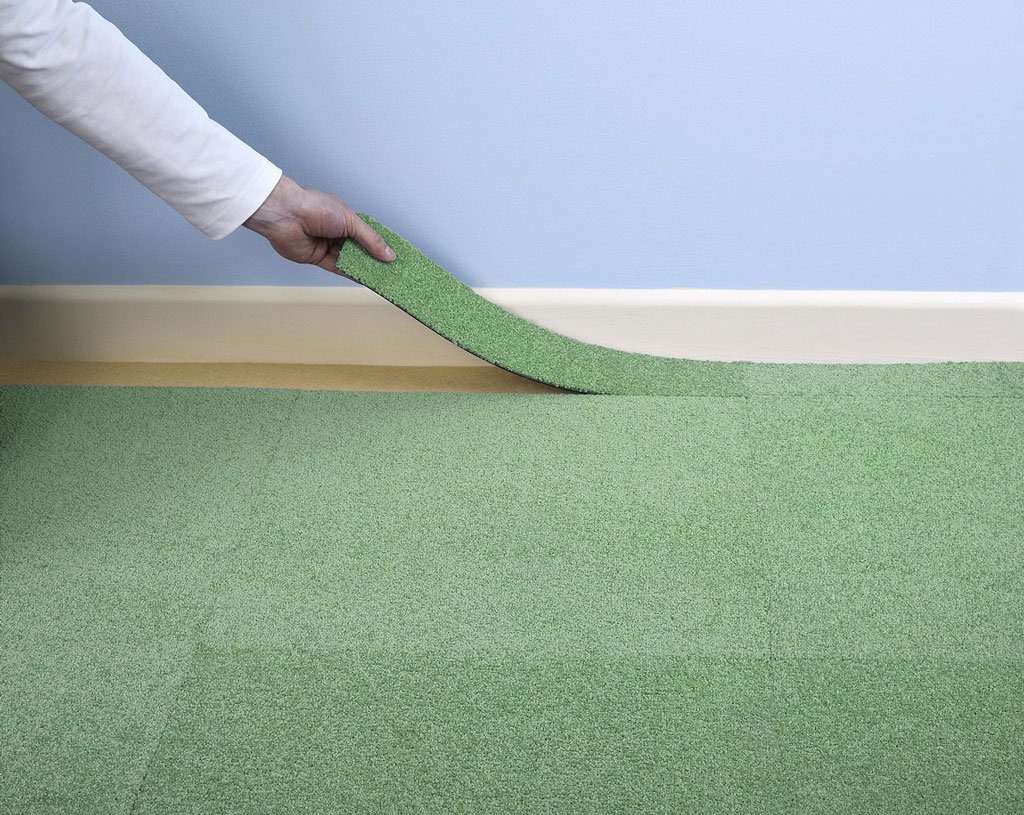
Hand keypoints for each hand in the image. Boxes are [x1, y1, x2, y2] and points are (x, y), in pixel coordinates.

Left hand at [242, 174, 395, 277]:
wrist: (285, 214)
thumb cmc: (315, 207)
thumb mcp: (350, 221)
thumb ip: (370, 240)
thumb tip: (389, 254)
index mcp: (345, 219)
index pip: (367, 235)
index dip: (380, 246)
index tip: (395, 256)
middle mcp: (336, 233)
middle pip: (359, 250)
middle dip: (374, 260)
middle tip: (392, 271)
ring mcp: (327, 245)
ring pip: (350, 260)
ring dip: (364, 268)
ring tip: (383, 278)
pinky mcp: (317, 258)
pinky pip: (337, 268)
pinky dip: (351, 274)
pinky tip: (365, 279)